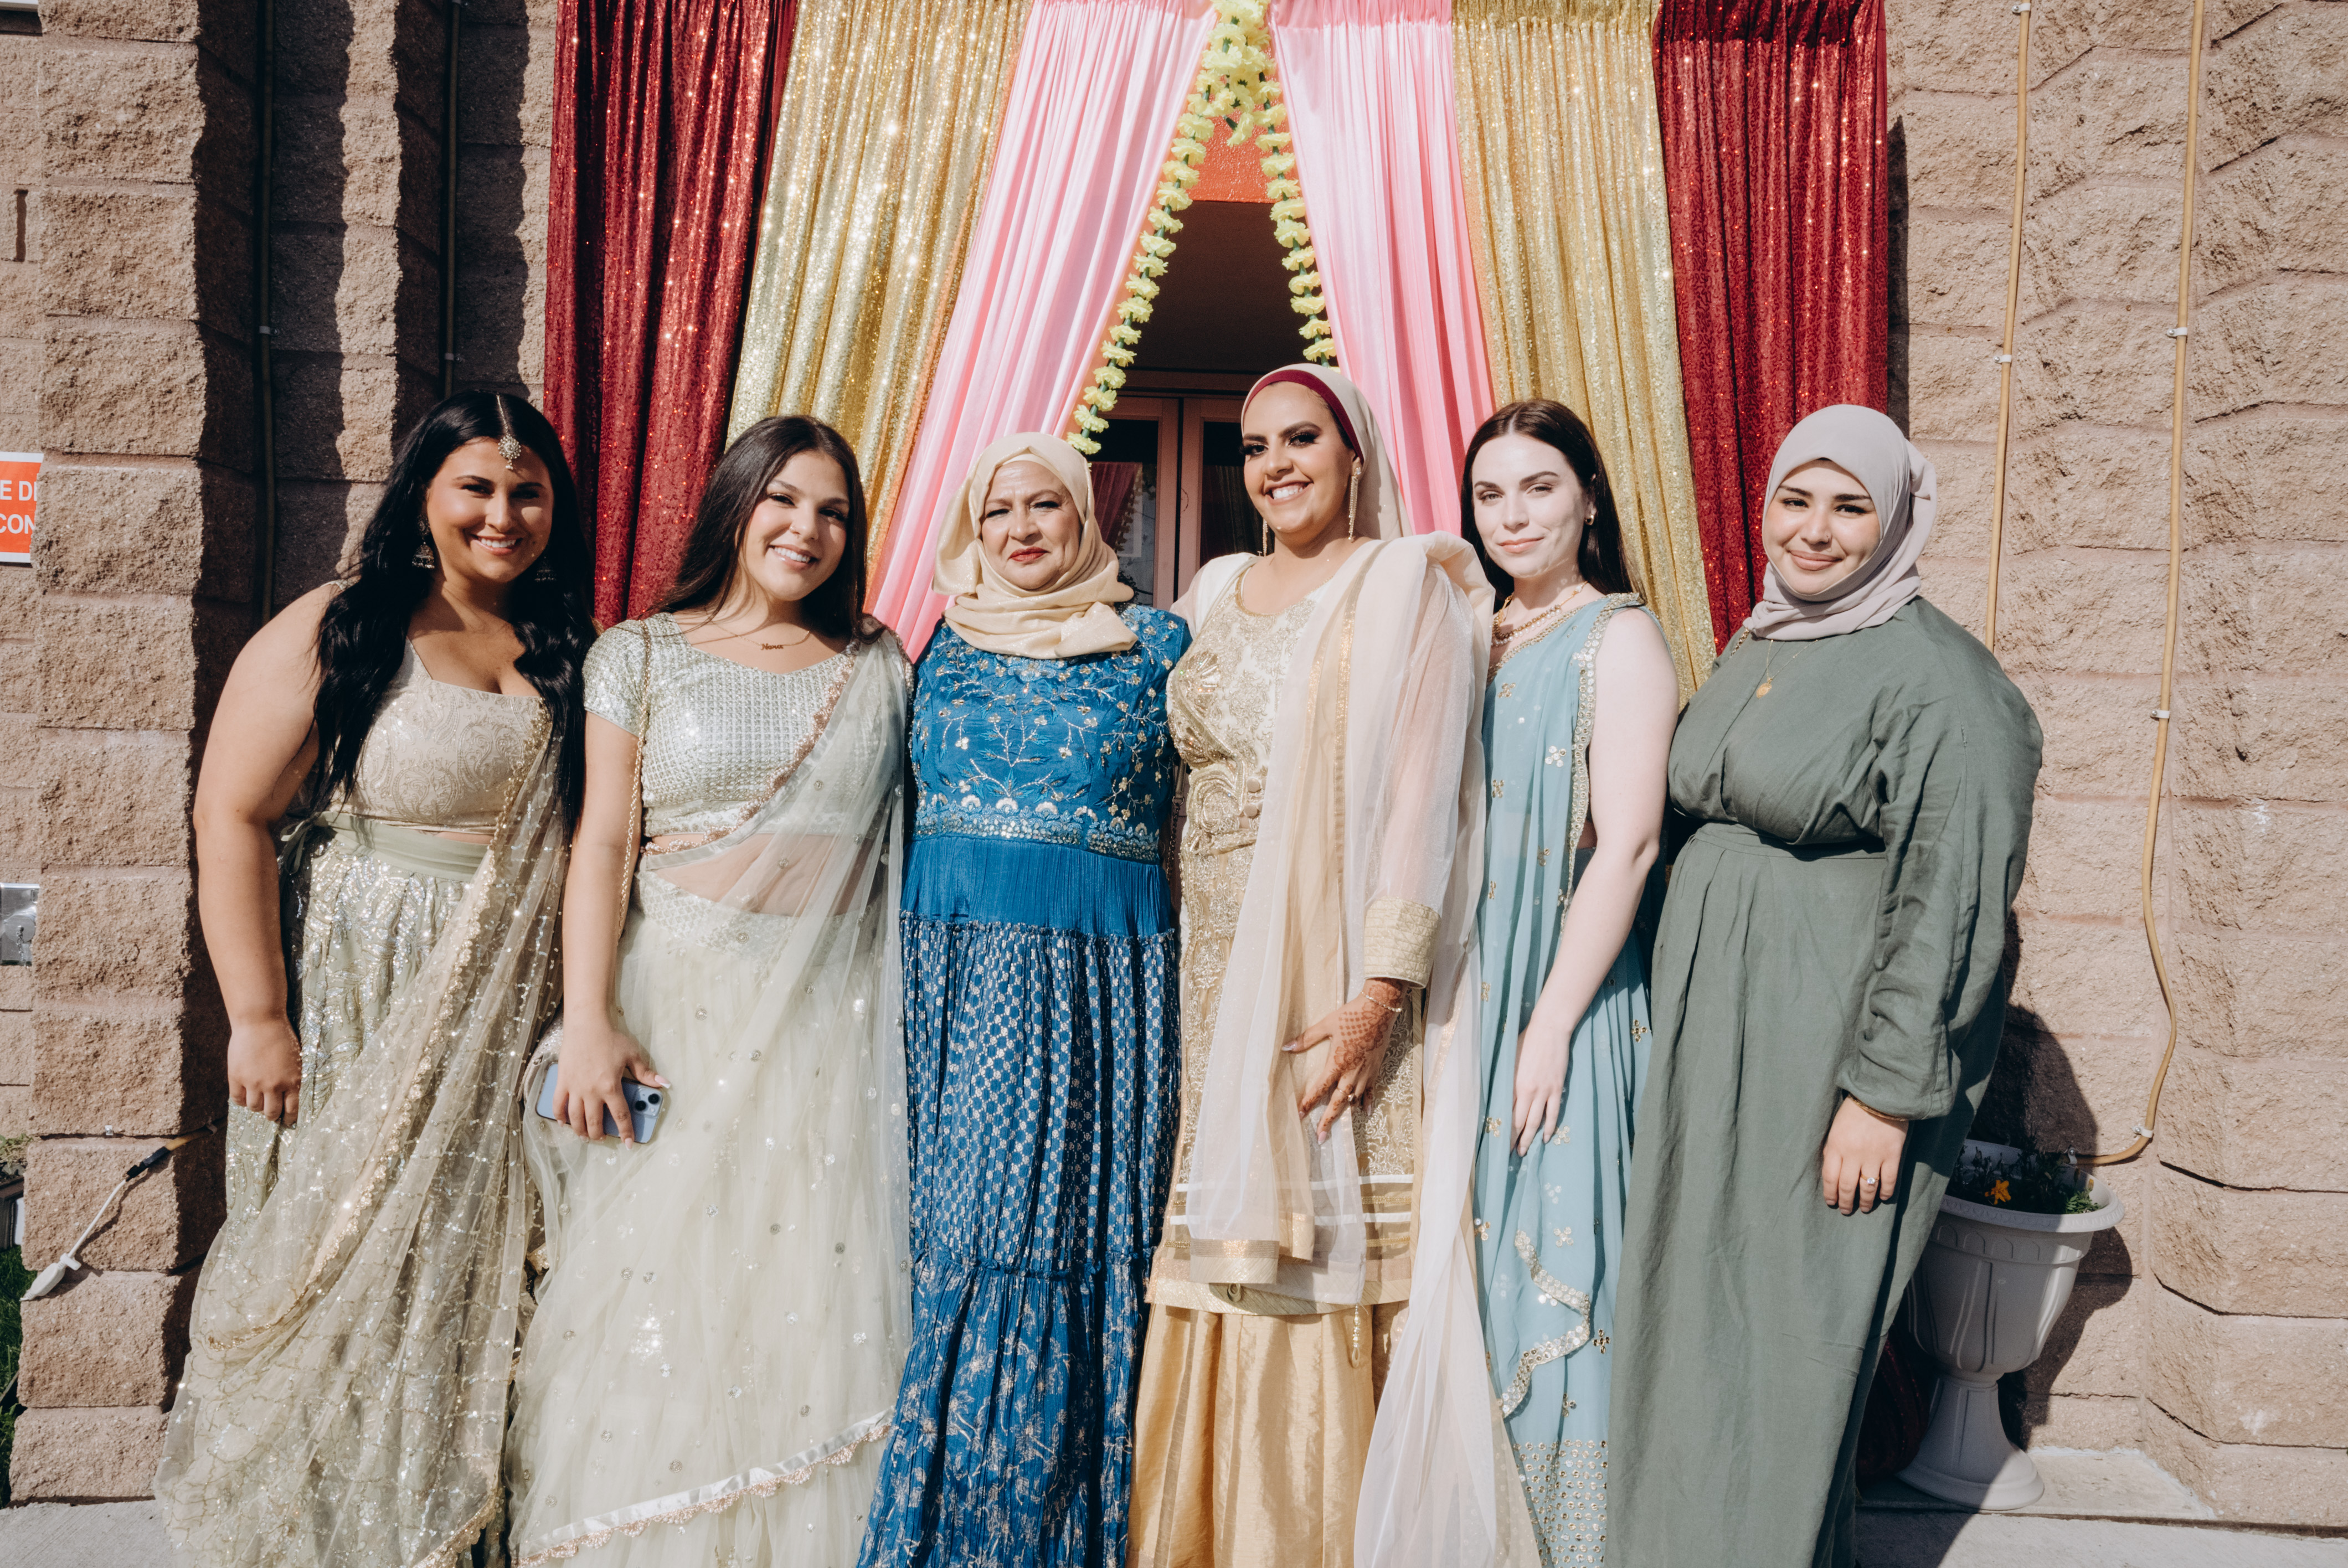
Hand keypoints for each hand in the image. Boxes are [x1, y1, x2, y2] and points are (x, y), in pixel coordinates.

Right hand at [227, 1017, 304, 1124]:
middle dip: (272, 1115)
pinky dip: (241, 1100)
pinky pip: (237, 1098)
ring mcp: (253, 1083)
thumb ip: (290, 1077)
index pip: (291, 1109)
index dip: (289, 1118)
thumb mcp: (294, 1059)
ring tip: (258, 1102)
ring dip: (256, 1107)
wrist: (260, 1022)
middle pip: (271, 1112)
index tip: (287, 1121)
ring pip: (254, 1107)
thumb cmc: (281, 1036)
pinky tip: (244, 1096)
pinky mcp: (237, 1077)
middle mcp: (273, 1085)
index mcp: (292, 1081)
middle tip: (271, 1114)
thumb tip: (288, 1094)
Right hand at [553, 1021, 666, 1143]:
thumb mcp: (632, 1055)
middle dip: (599, 1135)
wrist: (586, 1025)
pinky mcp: (562, 1082)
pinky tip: (564, 1123)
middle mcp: (591, 1091)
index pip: (620, 1115)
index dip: (625, 1131)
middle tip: (602, 1137)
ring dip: (580, 1130)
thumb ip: (646, 1073)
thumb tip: (663, 1083)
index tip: (627, 1143)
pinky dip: (560, 1116)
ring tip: (585, 1136)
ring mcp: (575, 1088)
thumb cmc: (610, 1038)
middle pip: (594, 1122)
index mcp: (610, 1086)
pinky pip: (558, 1104)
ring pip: (575, 1118)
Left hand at [1287, 978, 1408, 1143]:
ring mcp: (1365, 1073)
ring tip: (1336, 1126)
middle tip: (1320, 1137)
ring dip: (1344, 1112)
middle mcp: (1351, 1072)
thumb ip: (1306, 1039)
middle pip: (1337, 1102)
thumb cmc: (1351, 1015)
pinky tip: (1364, 1112)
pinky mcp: (1376, 1069)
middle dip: (1327, 1120)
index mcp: (1337, 1062)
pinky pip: (1371, 1091)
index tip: (1299, 1115)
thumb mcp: (1326, 1025)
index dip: (1308, 1102)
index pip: (1320, 1088)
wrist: (1379, 1010)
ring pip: (1353, 1099)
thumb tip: (1286, 1047)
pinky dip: (1367, 1102)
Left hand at [1510, 1012, 1572, 1155]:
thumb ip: (1506, 1078)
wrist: (1549, 1030)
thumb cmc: (1526, 1040)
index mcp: (1512, 1083)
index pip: (1505, 1112)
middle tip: (1508, 1153)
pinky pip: (1553, 1112)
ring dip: (1529, 1138)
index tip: (1496, 1141)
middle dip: (1512, 1139)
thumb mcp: (1510, 1059)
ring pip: (1535, 1121)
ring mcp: (1543, 1091)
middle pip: (1518, 1121)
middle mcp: (1527, 1091)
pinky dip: (1549, 1126)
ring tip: (1524, 1151)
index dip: (1501, 1129)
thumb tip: (1500, 1093)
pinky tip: (1546, 1137)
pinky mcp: (1557, 1088)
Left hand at [1821, 1095, 1908, 1213]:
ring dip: (1865, 1202)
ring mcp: (1874, 1156)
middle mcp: (1853, 1154)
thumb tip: (1831, 1174)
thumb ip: (1833, 1150)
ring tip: (1863, 1208)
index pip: (1829, 1178)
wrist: (1881, 1097)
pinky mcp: (1892, 1156)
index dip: (1830, 1194)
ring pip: (1867, 1188)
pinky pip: (1888, 1181)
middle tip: (1846, 1210)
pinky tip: (1883, 1198)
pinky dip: (1885, 1193)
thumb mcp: (1835, 1129)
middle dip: (1846, 1202)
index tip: (1831, 1202)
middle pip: (1847, 1186)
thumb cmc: (1854, 1112)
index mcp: (1836, 1146)